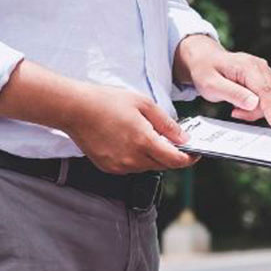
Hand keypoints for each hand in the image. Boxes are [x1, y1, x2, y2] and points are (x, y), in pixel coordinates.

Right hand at [65, 83, 194, 173]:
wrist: (75, 109)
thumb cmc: (106, 102)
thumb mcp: (143, 104)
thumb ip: (166, 124)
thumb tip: (183, 138)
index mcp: (143, 141)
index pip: (175, 160)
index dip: (188, 159)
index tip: (195, 154)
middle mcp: (132, 158)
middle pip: (162, 165)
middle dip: (171, 155)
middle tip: (173, 141)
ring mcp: (120, 166)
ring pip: (147, 167)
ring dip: (153, 156)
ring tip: (146, 136)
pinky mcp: (109, 168)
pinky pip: (131, 167)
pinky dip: (137, 158)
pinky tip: (130, 141)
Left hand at [174, 35, 270, 127]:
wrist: (204, 59)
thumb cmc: (205, 70)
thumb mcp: (212, 85)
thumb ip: (233, 94)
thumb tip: (254, 103)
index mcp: (247, 66)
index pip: (263, 91)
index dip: (270, 109)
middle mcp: (259, 66)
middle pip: (267, 97)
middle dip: (254, 111)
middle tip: (235, 112)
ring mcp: (263, 70)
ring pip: (267, 99)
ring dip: (253, 108)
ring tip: (235, 105)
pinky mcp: (263, 77)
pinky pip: (265, 97)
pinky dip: (254, 104)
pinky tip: (241, 101)